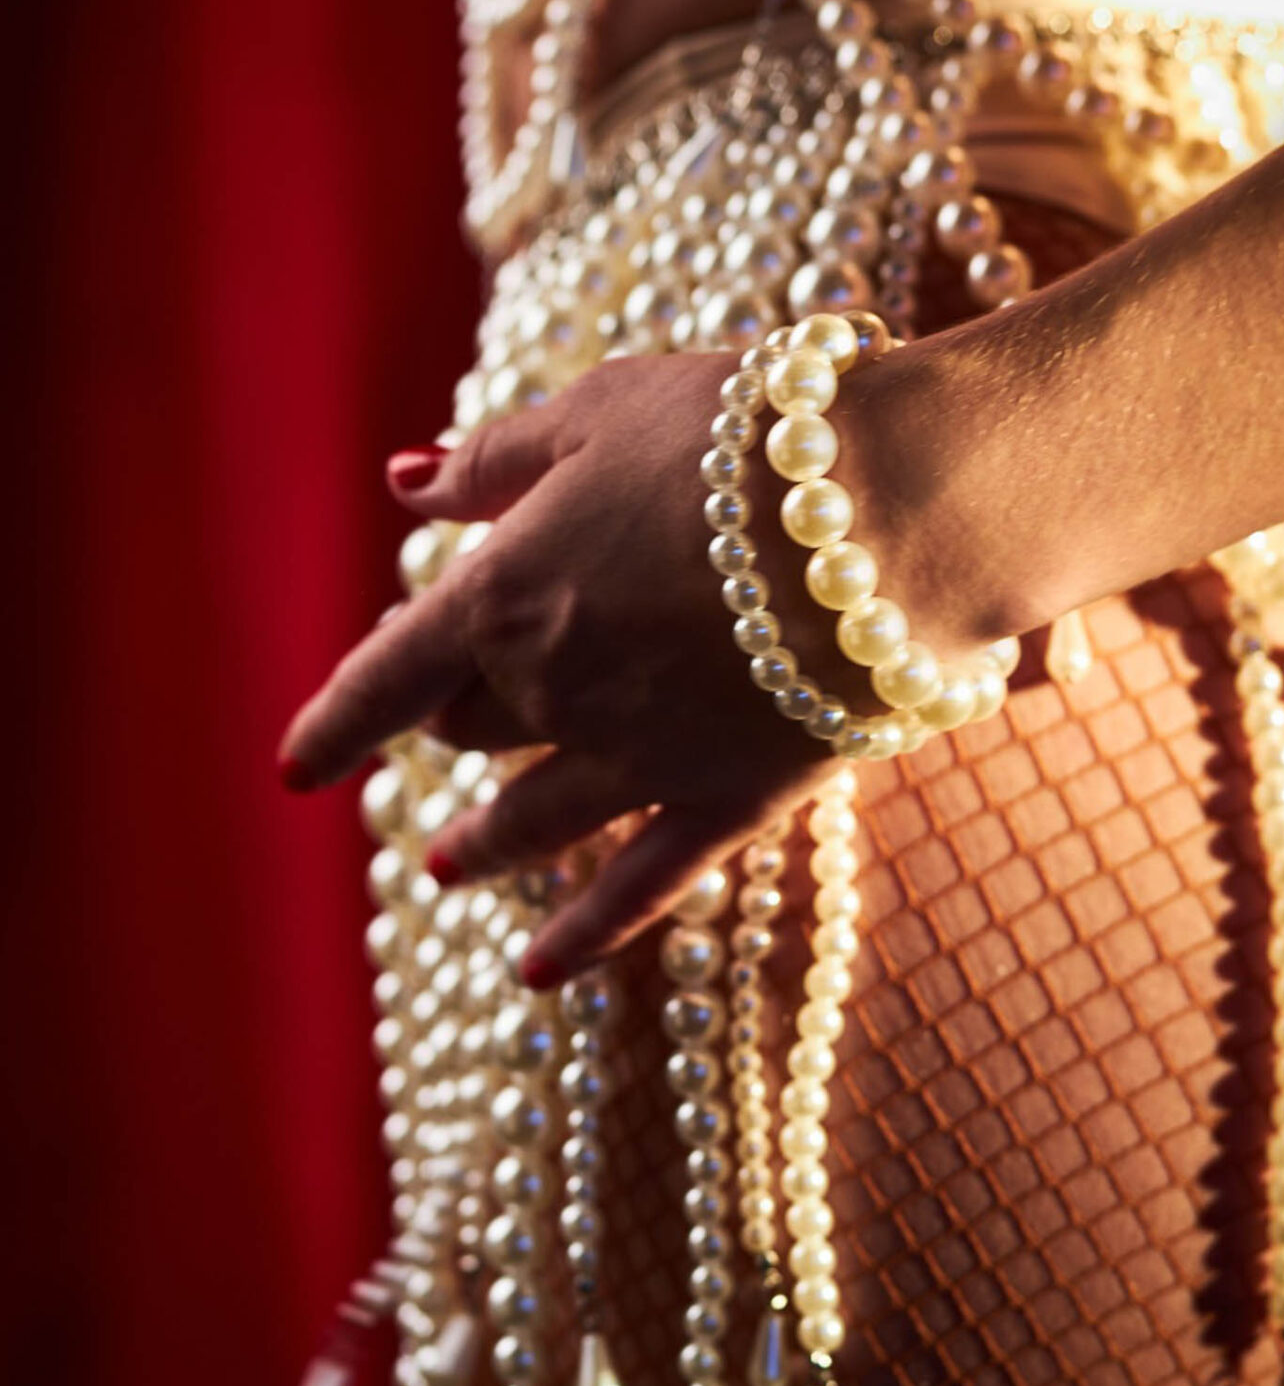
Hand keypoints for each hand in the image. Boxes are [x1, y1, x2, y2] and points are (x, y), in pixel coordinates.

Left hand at [280, 349, 876, 982]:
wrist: (887, 504)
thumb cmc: (734, 434)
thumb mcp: (596, 413)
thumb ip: (491, 461)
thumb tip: (402, 483)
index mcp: (505, 594)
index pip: (387, 678)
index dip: (335, 723)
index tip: (295, 769)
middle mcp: (552, 692)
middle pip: (471, 726)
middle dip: (456, 716)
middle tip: (461, 708)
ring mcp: (636, 760)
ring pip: (529, 818)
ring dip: (480, 842)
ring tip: (447, 865)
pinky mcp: (724, 799)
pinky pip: (637, 885)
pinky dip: (581, 932)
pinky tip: (536, 972)